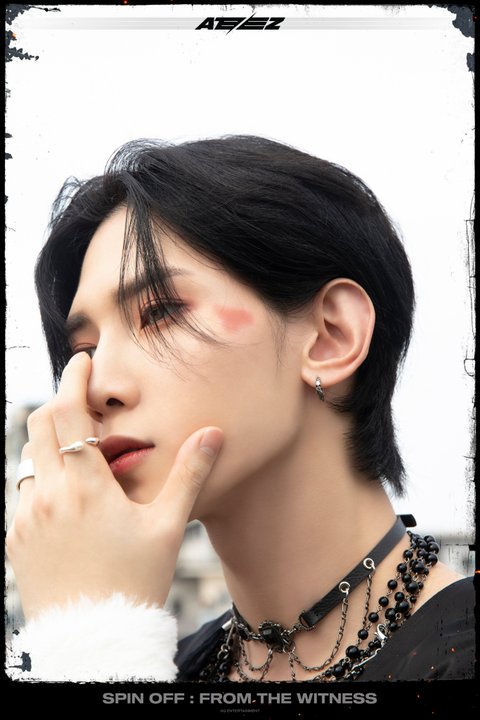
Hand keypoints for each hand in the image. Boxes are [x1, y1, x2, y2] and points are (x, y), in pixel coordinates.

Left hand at [6, 352, 223, 620]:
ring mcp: (26, 518)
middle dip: (58, 401)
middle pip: (38, 425)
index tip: (82, 360)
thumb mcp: (168, 526)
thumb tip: (213, 432)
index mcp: (86, 486)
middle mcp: (48, 495)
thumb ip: (189, 474)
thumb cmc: (137, 581)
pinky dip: (42, 481)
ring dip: (50, 445)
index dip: (74, 380)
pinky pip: (23, 494)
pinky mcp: (15, 539)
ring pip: (29, 460)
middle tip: (79, 394)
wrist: (95, 639)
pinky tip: (69, 499)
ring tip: (81, 455)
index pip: (69, 413)